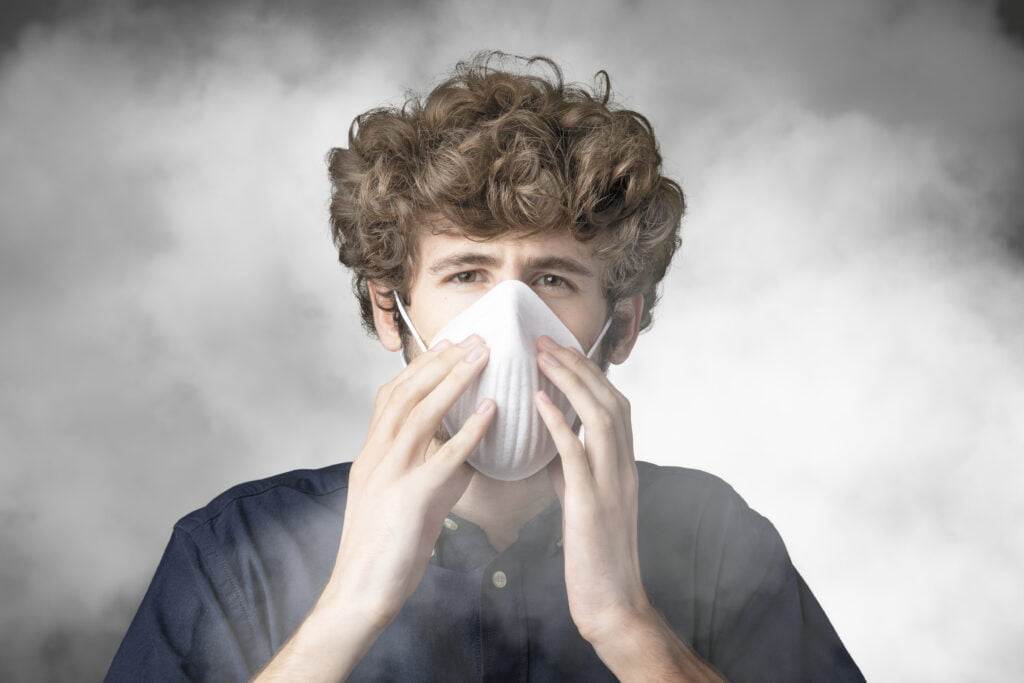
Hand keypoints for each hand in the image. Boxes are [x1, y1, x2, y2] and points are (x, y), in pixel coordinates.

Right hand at [325, 335, 495, 625]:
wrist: (359, 596)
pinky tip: (492, 411)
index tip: (448, 346)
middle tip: (474, 338)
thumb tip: (464, 452)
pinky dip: (469, 430)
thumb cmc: (385, 551)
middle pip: (405, 394)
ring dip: (453, 381)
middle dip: (440, 362)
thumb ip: (430, 471)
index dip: (420, 368)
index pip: (390, 396)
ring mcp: (388, 476)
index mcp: (370, 455)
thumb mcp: (404, 500)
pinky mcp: (409, 500)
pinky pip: (442, 457)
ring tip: (483, 357)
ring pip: (419, 414)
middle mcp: (375, 457)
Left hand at [533, 334, 650, 643]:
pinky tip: (539, 401)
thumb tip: (553, 441)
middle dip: (578, 366)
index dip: (589, 373)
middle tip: (545, 340)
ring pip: (601, 417)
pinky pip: (578, 454)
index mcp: (623, 466)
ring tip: (541, 357)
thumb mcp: (585, 502)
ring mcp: (613, 485)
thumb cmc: (595, 556)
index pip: (614, 405)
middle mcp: (624, 468)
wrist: (613, 605)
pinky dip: (559, 422)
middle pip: (611, 400)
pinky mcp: (594, 506)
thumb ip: (573, 469)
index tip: (559, 350)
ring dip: (570, 382)